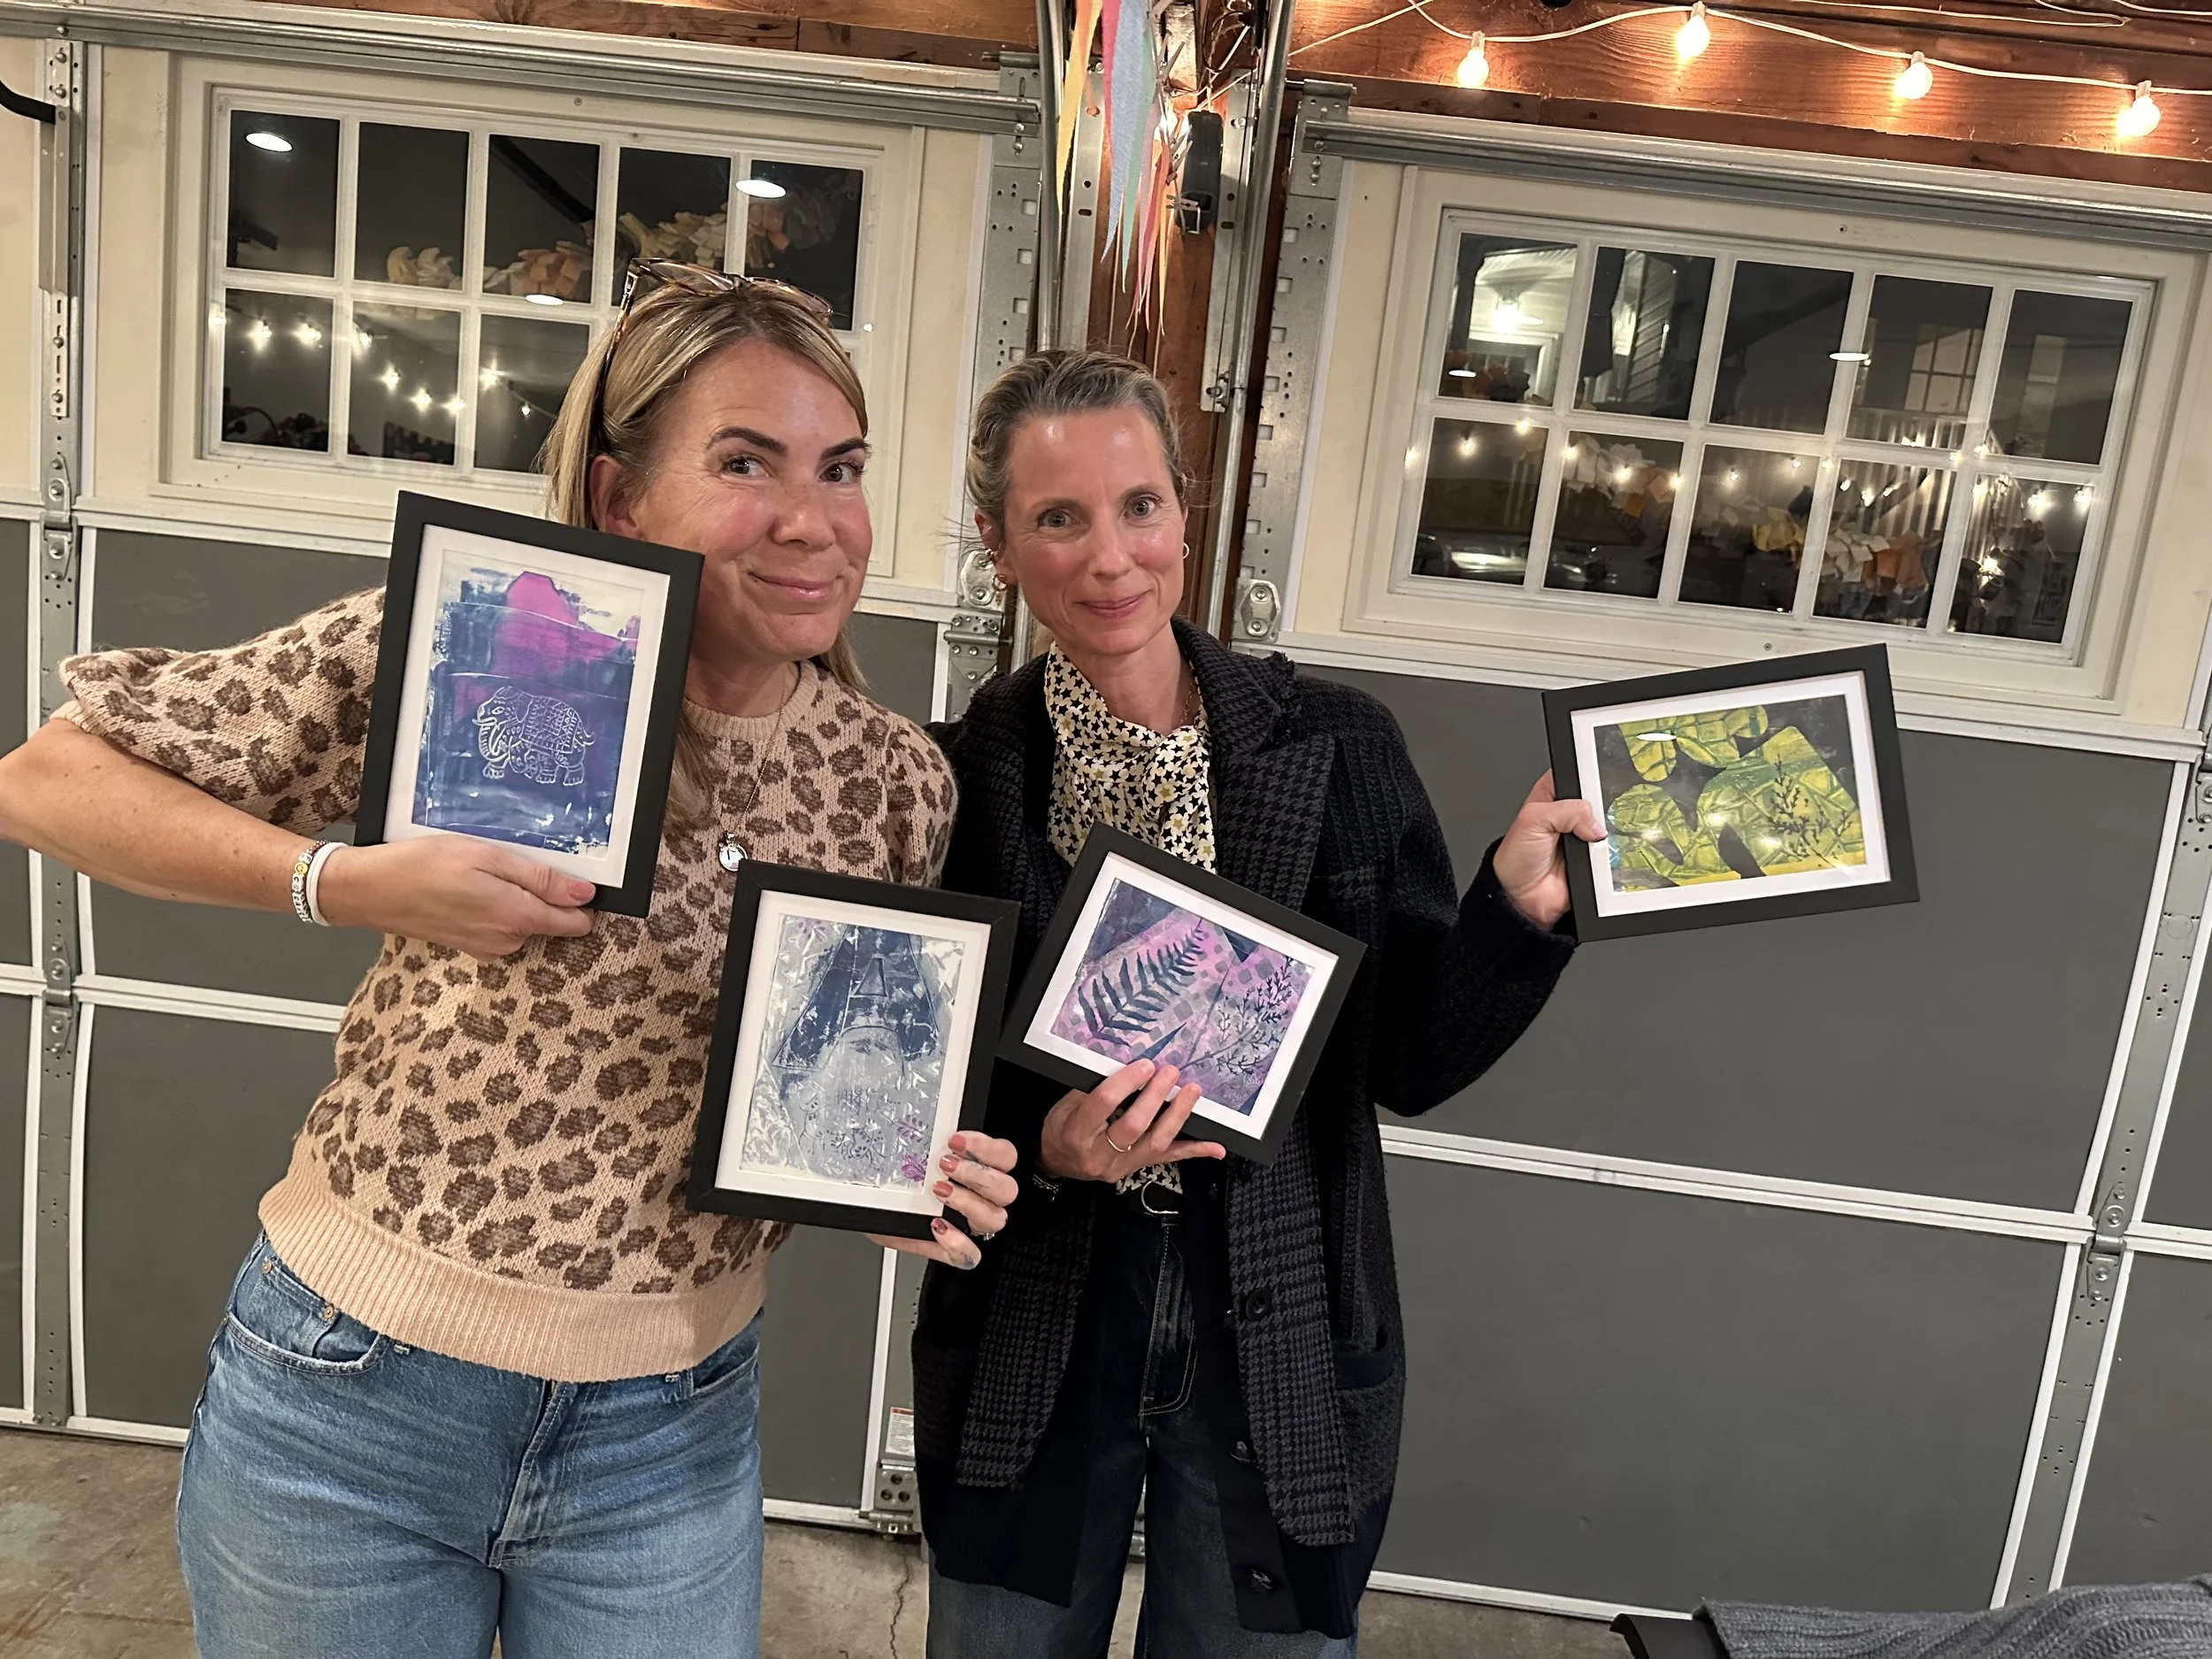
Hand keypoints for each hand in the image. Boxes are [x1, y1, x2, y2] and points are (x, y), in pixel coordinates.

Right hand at [316, 835, 595, 958]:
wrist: (370, 891)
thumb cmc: (425, 866)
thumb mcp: (487, 858)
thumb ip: (540, 879)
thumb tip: (585, 895)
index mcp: (518, 919)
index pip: (576, 922)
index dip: (581, 899)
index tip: (572, 875)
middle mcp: (509, 941)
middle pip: (552, 920)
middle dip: (545, 894)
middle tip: (513, 863)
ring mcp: (489, 948)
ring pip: (526, 922)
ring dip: (517, 899)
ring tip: (486, 872)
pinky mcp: (471, 946)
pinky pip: (502, 927)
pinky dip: (497, 907)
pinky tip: (472, 887)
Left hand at [868, 1132, 1019, 1269]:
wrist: (880, 1215)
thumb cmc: (900, 1186)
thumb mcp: (909, 1159)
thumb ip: (921, 1145)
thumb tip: (910, 1129)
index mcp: (981, 1170)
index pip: (1005, 1156)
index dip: (986, 1147)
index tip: (955, 1140)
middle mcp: (983, 1199)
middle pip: (1007, 1189)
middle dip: (978, 1174)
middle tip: (947, 1165)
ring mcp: (971, 1225)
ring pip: (995, 1219)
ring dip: (969, 1203)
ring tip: (940, 1192)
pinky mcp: (955, 1250)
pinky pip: (970, 1256)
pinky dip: (957, 1243)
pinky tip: (937, 1227)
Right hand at [1038, 1059, 1225, 1183]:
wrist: (1059, 1162)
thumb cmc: (1060, 1129)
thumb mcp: (1064, 1105)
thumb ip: (1091, 1088)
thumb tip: (1125, 1063)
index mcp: (1076, 1134)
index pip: (1103, 1104)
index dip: (1126, 1082)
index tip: (1144, 1064)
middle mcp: (1099, 1154)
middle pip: (1133, 1125)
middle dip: (1155, 1096)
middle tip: (1170, 1072)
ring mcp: (1120, 1166)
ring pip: (1156, 1143)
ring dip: (1177, 1115)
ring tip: (1192, 1092)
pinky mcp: (1136, 1169)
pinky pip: (1168, 1159)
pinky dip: (1194, 1151)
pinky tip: (1215, 1147)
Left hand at [1493, 770, 1605, 929]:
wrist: (1521, 898)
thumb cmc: (1516, 858)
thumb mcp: (1532, 820)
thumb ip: (1566, 811)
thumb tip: (1594, 823)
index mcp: (1554, 795)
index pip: (1579, 774)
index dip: (1590, 775)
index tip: (1600, 780)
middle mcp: (1571, 814)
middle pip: (1601, 800)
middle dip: (1604, 807)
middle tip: (1595, 817)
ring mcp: (1585, 836)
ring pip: (1610, 826)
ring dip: (1606, 834)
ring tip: (1593, 840)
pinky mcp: (1596, 859)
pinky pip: (1613, 853)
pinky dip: (1611, 855)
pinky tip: (1600, 857)